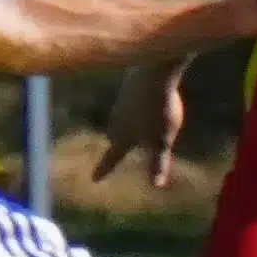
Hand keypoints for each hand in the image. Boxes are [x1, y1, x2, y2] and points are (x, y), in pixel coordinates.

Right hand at [95, 65, 184, 189]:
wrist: (154, 72)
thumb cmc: (158, 110)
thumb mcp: (161, 140)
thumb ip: (158, 162)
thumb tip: (156, 184)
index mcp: (123, 135)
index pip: (112, 157)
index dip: (104, 169)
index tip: (94, 179)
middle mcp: (118, 118)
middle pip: (114, 135)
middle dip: (115, 143)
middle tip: (114, 150)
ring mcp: (123, 99)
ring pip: (120, 116)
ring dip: (124, 123)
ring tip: (128, 126)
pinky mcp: (131, 83)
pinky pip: (130, 99)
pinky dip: (133, 105)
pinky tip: (140, 100)